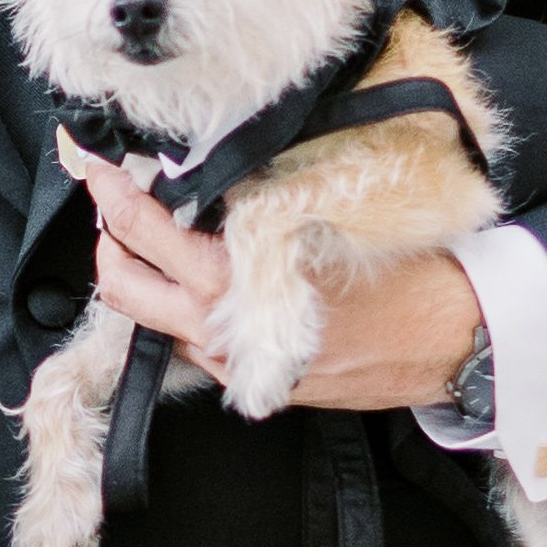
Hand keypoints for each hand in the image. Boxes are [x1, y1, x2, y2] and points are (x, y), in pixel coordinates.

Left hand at [71, 141, 481, 410]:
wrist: (451, 343)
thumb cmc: (406, 276)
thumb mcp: (329, 218)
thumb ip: (260, 204)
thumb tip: (210, 175)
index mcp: (238, 281)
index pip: (146, 231)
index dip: (111, 192)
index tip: (96, 165)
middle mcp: (221, 329)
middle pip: (122, 287)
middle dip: (105, 239)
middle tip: (109, 201)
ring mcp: (230, 362)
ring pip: (150, 320)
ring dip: (138, 276)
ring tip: (146, 236)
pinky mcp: (248, 381)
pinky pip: (191, 343)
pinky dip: (181, 307)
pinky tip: (201, 277)